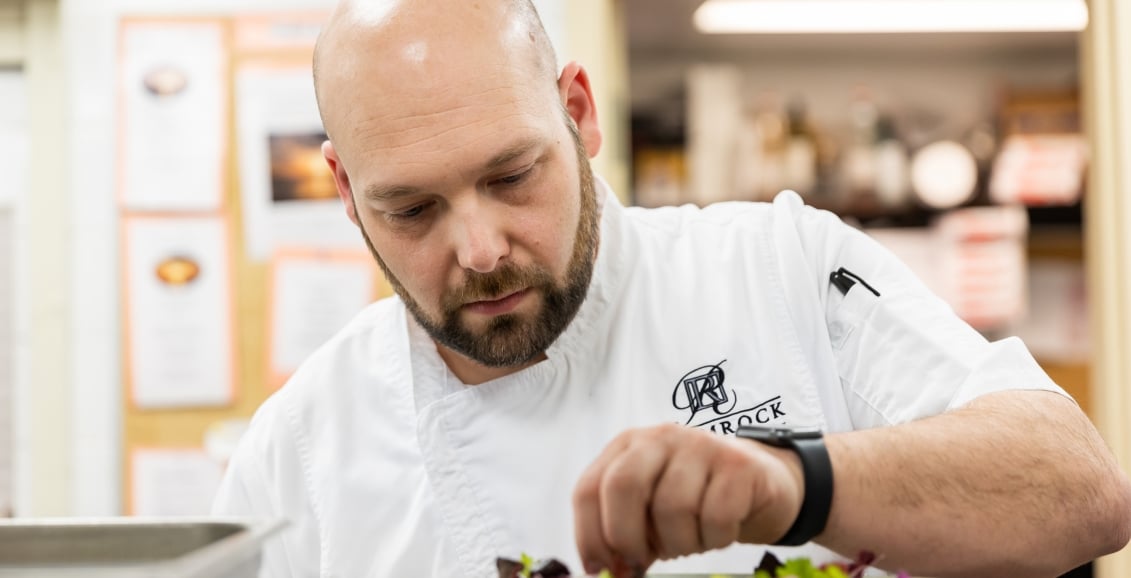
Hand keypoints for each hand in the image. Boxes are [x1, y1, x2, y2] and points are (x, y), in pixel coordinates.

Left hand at [572, 423, 803, 574]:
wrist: (760, 482)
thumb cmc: (696, 500)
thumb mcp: (651, 510)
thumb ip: (625, 533)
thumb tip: (604, 569)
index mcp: (628, 446)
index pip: (590, 487)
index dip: (587, 534)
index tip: (597, 568)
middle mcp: (661, 437)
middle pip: (624, 485)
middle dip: (625, 536)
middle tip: (638, 563)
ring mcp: (701, 445)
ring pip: (673, 507)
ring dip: (678, 543)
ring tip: (689, 542)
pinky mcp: (739, 464)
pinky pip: (716, 516)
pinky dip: (714, 539)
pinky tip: (718, 533)